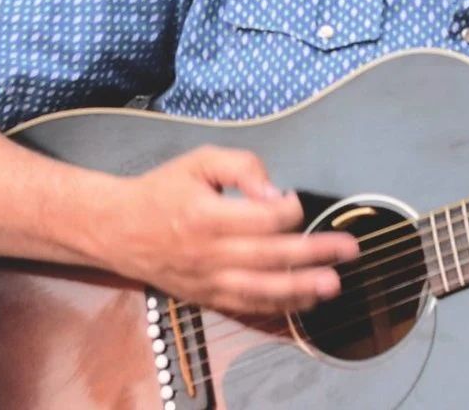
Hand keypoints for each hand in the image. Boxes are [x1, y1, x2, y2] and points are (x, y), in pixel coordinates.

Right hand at [89, 145, 356, 317]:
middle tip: (349, 250)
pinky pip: (248, 306)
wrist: (119, 230)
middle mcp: (209, 253)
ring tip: (334, 285)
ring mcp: (208, 281)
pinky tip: (305, 302)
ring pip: (263, 290)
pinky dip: (278, 307)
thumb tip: (275, 191)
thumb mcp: (197, 161)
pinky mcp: (207, 298)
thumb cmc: (162, 190)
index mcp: (206, 215)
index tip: (297, 200)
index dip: (289, 209)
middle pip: (271, 256)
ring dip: (302, 289)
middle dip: (314, 253)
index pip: (263, 219)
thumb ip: (239, 166)